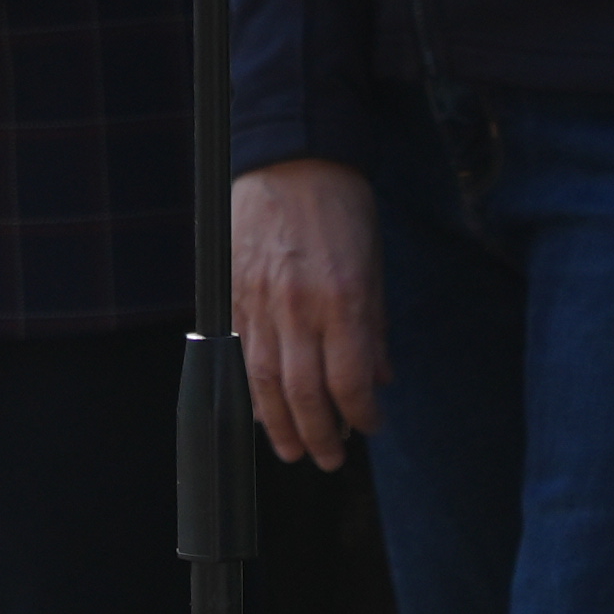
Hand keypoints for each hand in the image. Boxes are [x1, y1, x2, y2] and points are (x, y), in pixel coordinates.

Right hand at [231, 160, 384, 469]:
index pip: (350, 382)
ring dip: (279, 425)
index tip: (370, 426)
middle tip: (330, 459)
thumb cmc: (340, 203)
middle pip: (305, 394)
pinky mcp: (233, 294)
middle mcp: (299, 307)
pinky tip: (262, 408)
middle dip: (319, 436)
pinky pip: (240, 354)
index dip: (362, 416)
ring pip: (264, 383)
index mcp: (343, 298)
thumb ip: (374, 325)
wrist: (290, 154)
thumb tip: (380, 378)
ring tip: (292, 450)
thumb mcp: (374, 261)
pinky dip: (251, 389)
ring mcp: (259, 301)